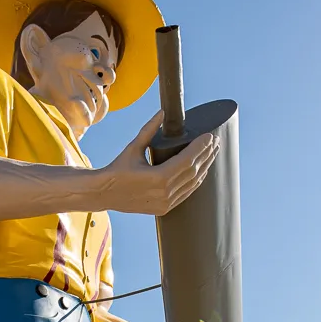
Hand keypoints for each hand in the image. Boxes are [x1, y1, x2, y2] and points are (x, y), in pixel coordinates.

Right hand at [97, 111, 219, 215]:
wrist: (104, 194)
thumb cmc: (117, 169)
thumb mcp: (133, 148)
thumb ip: (149, 130)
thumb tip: (162, 112)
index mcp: (158, 177)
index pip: (188, 160)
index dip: (201, 147)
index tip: (210, 135)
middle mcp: (165, 192)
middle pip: (194, 171)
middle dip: (207, 155)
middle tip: (216, 141)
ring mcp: (166, 202)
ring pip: (193, 184)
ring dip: (205, 167)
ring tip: (212, 153)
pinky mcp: (164, 208)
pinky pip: (186, 194)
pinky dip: (196, 182)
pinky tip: (202, 171)